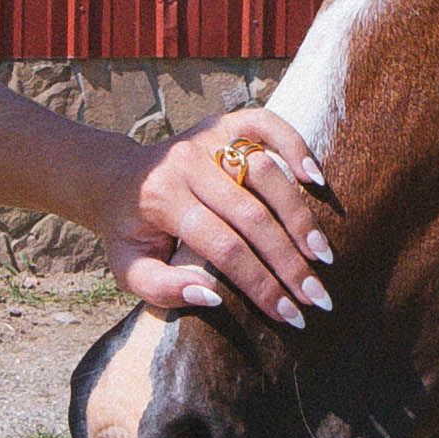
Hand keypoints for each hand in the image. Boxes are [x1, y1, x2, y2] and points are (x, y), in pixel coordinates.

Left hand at [102, 112, 336, 331]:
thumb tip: (212, 297)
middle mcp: (186, 163)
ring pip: (267, 173)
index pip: (224, 247)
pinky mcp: (224, 122)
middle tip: (318, 297)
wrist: (116, 178)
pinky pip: (267, 125)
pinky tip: (317, 181)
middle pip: (251, 215)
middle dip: (289, 262)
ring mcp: (207, 138)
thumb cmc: (129, 232)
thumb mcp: (129, 269)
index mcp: (162, 199)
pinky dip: (296, 146)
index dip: (260, 283)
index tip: (289, 314)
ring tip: (323, 256)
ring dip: (300, 217)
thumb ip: (163, 289)